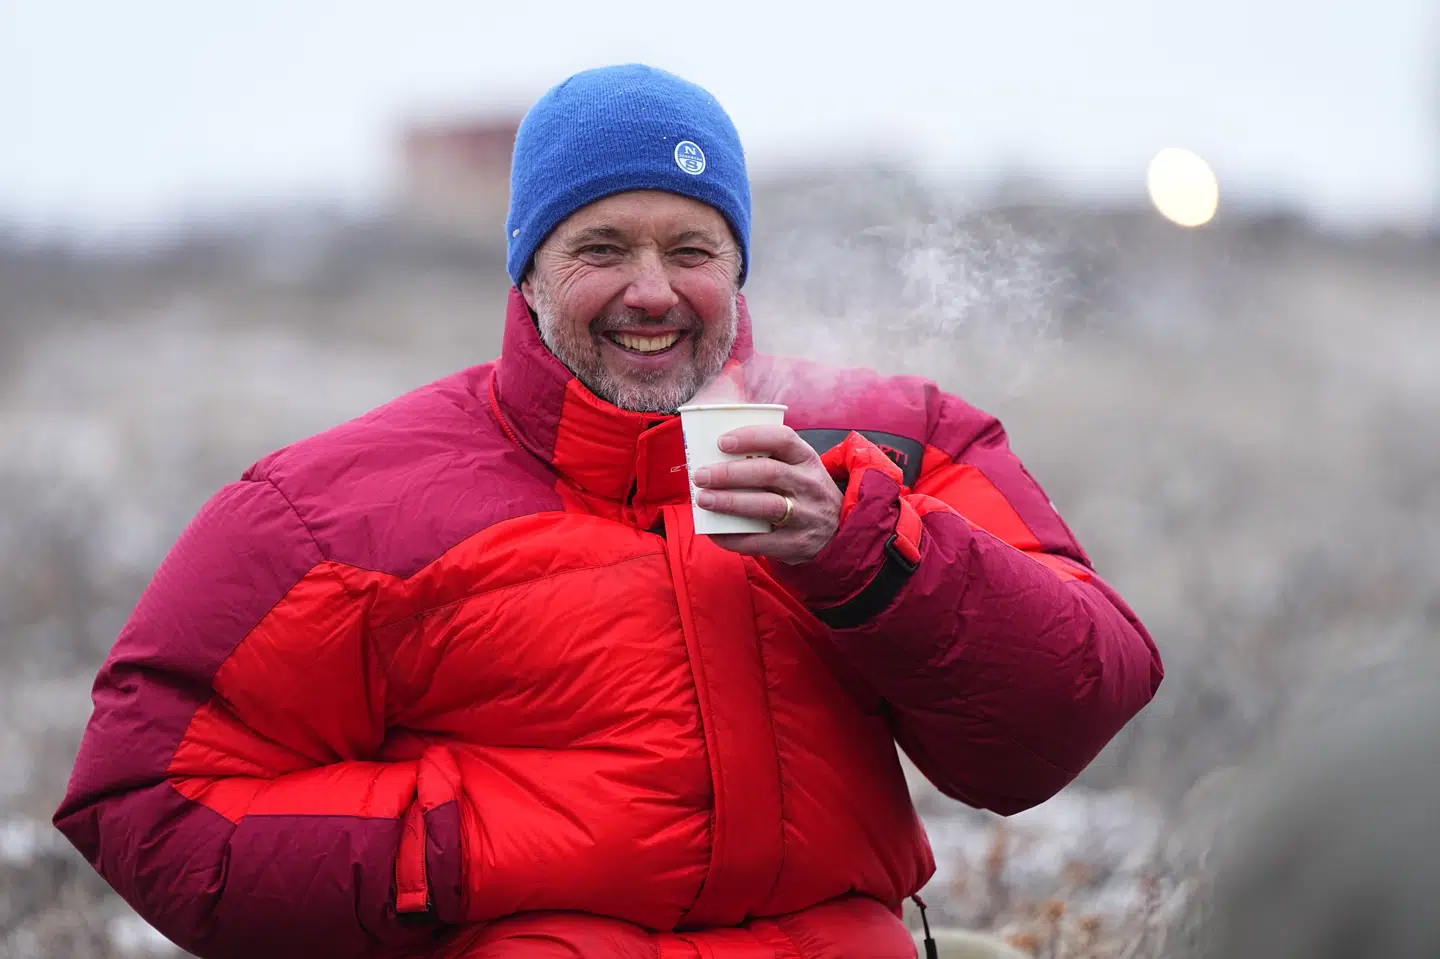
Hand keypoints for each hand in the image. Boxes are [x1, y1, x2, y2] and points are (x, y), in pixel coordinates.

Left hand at [691, 425, 841, 563]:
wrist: (837, 531)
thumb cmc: (803, 492)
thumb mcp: (798, 468)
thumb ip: (767, 457)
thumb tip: (714, 454)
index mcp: (806, 459)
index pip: (782, 439)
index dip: (751, 437)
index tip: (721, 442)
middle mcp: (809, 485)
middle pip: (768, 473)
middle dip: (729, 473)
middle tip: (701, 475)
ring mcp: (805, 516)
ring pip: (765, 506)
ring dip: (729, 502)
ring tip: (703, 499)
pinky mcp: (796, 544)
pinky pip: (759, 542)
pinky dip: (732, 537)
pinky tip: (713, 531)